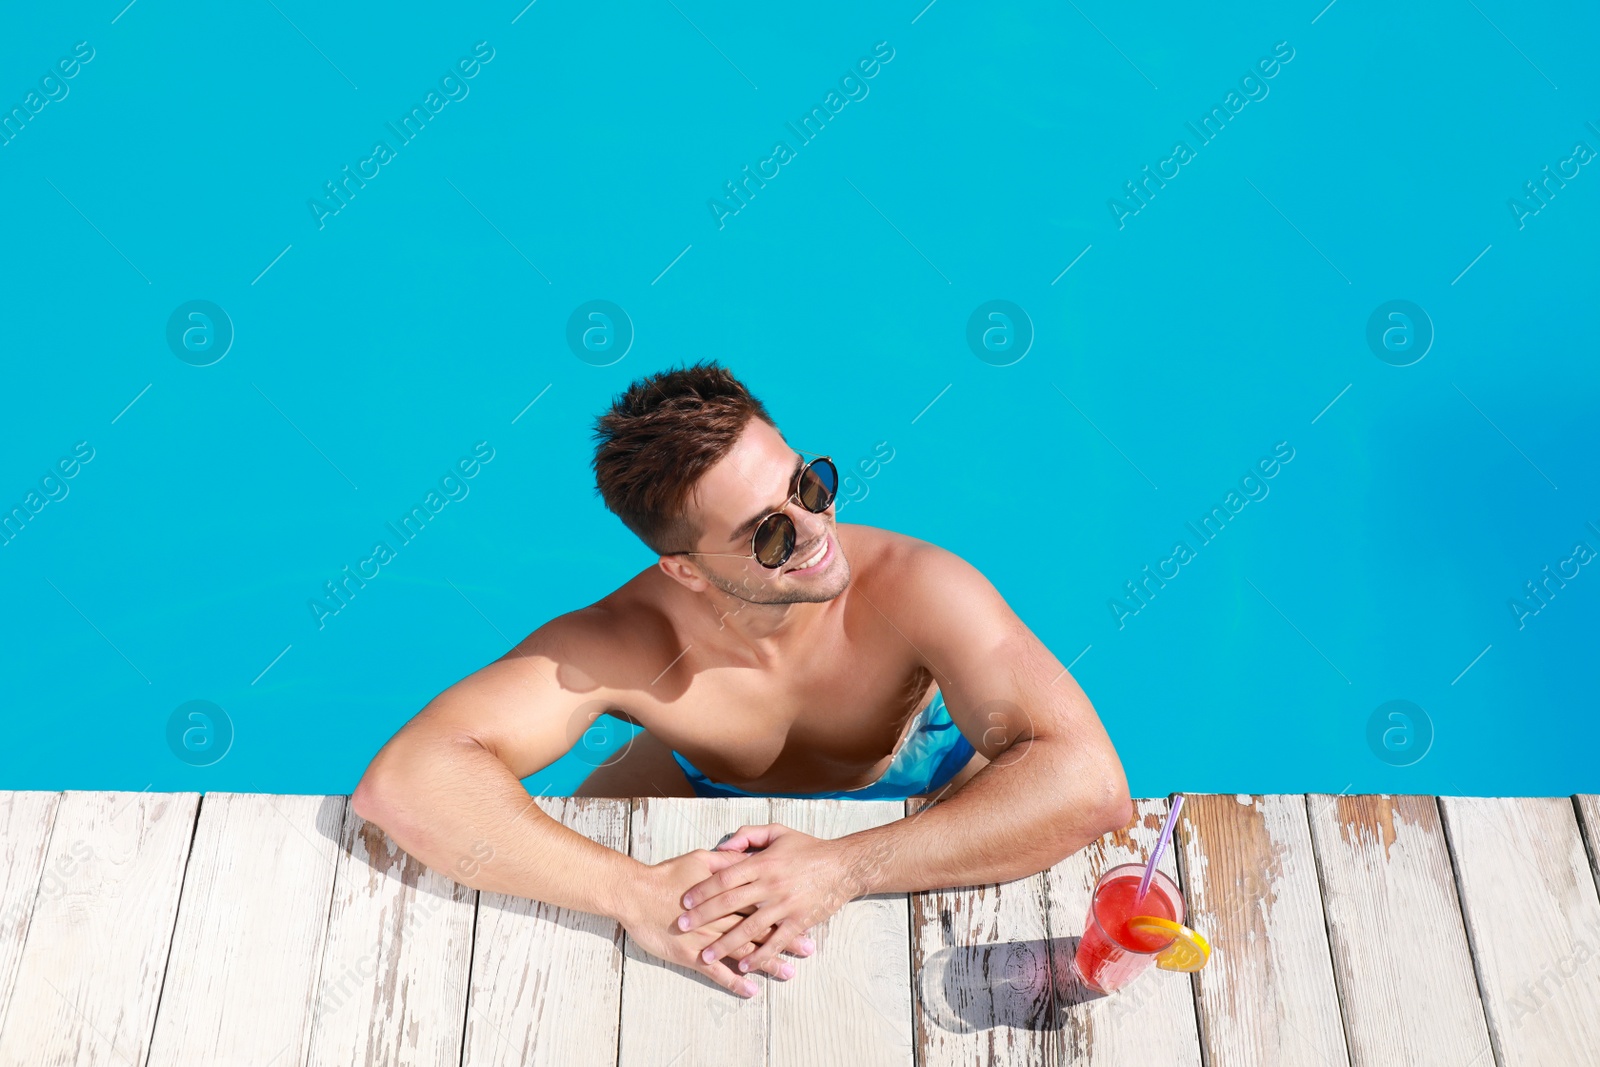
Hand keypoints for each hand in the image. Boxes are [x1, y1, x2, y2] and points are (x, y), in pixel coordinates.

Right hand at [618, 848, 810, 997]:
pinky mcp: (691, 955)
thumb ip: (728, 862)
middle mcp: (721, 917)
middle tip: (809, 950)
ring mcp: (707, 938)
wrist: (635, 893)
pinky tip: (751, 990)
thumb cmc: (667, 875)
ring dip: (767, 963)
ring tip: (789, 973)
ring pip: (743, 952)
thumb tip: (749, 858)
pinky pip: (717, 972)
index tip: (806, 915)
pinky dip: (735, 981)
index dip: (784, 910)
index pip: (762, 903)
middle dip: (785, 939)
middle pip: (759, 928)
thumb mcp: (701, 859)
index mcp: (726, 893)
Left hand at [676, 823, 872, 977]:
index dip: (703, 890)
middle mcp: (770, 885)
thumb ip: (748, 835)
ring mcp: (785, 905)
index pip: (725, 877)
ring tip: (705, 955)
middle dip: (703, 917)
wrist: (843, 866)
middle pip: (730, 903)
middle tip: (681, 927)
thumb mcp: (778, 832)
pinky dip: (760, 955)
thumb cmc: (808, 848)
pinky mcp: (799, 921)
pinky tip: (744, 966)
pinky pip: (776, 941)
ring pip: (749, 927)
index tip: (685, 902)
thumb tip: (724, 845)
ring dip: (725, 943)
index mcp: (763, 863)